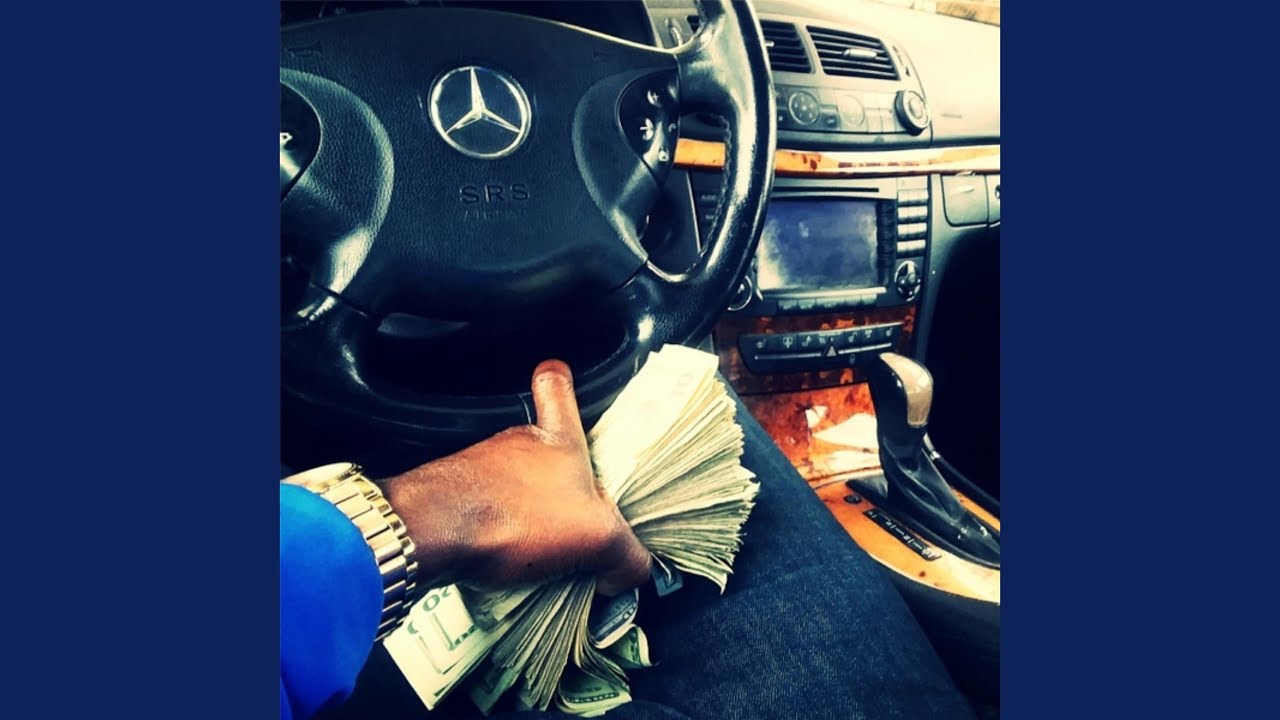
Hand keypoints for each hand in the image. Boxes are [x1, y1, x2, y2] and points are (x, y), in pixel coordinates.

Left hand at [383, 360, 650, 595]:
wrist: (430, 534)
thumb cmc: (511, 516)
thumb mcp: (596, 539)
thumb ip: (625, 555)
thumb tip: (629, 571)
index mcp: (558, 442)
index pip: (556, 391)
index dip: (560, 381)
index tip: (558, 373)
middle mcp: (516, 447)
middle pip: (542, 450)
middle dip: (560, 483)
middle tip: (577, 519)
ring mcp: (479, 469)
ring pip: (513, 485)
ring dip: (529, 515)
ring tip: (543, 558)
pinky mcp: (452, 498)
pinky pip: (486, 514)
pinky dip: (499, 538)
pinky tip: (507, 566)